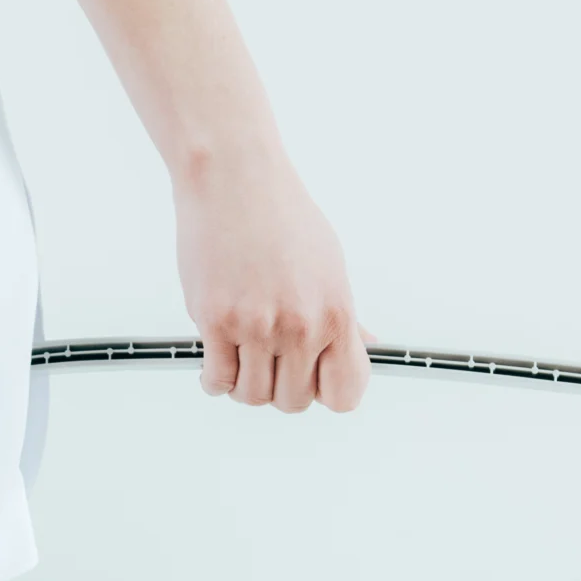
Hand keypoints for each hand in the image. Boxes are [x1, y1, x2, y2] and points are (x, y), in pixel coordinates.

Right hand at [176, 149, 368, 412]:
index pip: (344, 393)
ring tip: (240, 354)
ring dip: (244, 382)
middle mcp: (301, 325)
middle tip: (267, 358)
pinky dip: (215, 378)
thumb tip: (366, 342)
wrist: (233, 178)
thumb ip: (344, 315)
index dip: (326, 392)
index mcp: (336, 313)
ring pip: (252, 396)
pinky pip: (216, 381)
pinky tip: (216, 357)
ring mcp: (257, 326)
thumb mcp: (329, 264)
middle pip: (293, 402)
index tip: (311, 378)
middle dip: (278, 386)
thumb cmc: (280, 214)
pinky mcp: (216, 321)